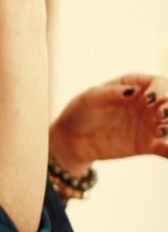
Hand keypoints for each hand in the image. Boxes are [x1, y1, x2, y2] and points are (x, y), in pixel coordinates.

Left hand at [49, 74, 167, 173]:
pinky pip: (165, 148)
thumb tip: (134, 91)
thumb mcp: (90, 98)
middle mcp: (146, 104)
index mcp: (133, 87)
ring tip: (160, 133)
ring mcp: (148, 125)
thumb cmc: (79, 113)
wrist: (72, 140)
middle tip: (161, 115)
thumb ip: (111, 92)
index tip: (150, 99)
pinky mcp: (146, 145)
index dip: (159, 89)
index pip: (157, 83)